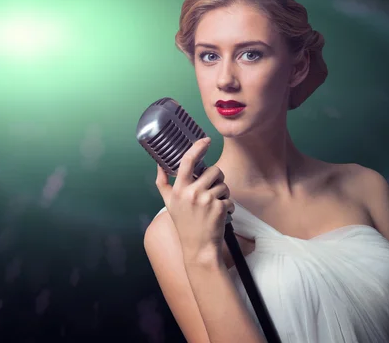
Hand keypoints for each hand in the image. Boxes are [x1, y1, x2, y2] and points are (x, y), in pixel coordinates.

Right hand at [155, 137, 234, 265]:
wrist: (198, 248)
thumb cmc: (184, 224)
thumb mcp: (169, 203)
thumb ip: (163, 183)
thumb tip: (158, 165)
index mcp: (178, 189)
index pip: (187, 161)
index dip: (198, 147)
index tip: (205, 140)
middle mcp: (191, 192)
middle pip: (213, 170)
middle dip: (217, 179)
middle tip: (212, 191)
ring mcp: (206, 200)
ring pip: (223, 184)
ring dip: (223, 193)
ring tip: (215, 205)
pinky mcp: (219, 207)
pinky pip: (229, 198)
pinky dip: (228, 206)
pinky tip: (220, 215)